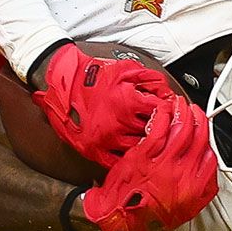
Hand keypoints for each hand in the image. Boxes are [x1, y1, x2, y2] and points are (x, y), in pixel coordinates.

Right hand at [29, 41, 178, 168]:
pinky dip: (127, 157)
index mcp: (127, 103)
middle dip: (159, 126)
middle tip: (161, 122)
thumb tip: (167, 91)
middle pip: (152, 132)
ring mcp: (106, 141)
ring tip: (146, 134)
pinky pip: (118, 162)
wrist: (64, 83)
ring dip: (145, 142)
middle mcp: (118, 125)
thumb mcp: (125, 68)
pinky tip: (130, 147)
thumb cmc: (95, 75)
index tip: (167, 108)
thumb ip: (150, 78)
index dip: (167, 108)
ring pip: (139, 149)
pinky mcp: (95, 151)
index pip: (160, 112)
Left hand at [79, 95, 218, 230]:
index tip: (204, 136)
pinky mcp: (144, 155)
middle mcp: (182, 175)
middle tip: (197, 112)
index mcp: (194, 189)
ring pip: (181, 130)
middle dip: (200, 121)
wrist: (119, 218)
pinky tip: (164, 110)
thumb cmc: (146, 217)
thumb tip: (206, 176)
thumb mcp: (183, 212)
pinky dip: (164, 116)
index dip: (209, 143)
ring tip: (182, 105)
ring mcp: (164, 163)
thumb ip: (200, 193)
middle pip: (199, 139)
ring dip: (183, 113)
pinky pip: (159, 130)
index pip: (210, 159)